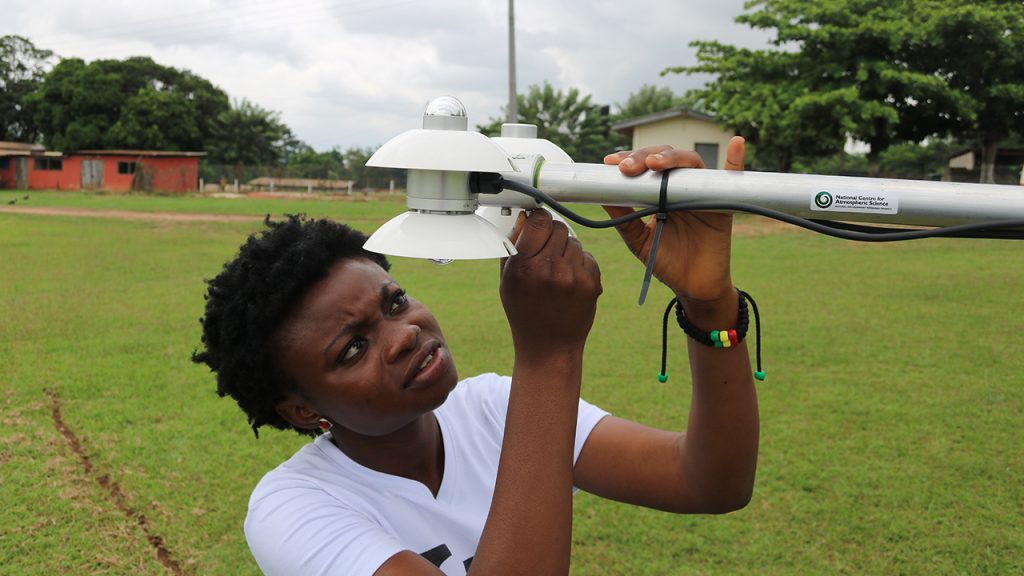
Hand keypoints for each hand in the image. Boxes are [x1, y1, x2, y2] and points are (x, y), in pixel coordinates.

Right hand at [500, 210, 601, 356]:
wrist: (549, 347)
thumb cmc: (524, 312)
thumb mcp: (507, 279)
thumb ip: (512, 245)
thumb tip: (525, 218)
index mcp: (523, 265)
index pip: (539, 220)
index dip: (539, 219)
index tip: (539, 223)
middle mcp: (548, 269)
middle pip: (559, 228)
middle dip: (553, 236)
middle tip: (547, 253)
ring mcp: (572, 276)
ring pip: (575, 242)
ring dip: (567, 251)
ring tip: (557, 272)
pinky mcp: (590, 283)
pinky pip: (588, 257)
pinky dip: (580, 265)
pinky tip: (570, 283)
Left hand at [602, 137, 745, 304]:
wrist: (692, 287)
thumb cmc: (667, 262)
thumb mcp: (638, 240)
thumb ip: (622, 218)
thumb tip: (601, 195)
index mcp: (659, 193)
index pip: (646, 166)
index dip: (630, 159)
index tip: (611, 162)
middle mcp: (680, 188)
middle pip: (666, 158)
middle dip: (644, 157)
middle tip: (627, 167)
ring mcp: (702, 193)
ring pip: (691, 163)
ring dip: (673, 158)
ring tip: (655, 163)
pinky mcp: (722, 205)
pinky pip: (732, 178)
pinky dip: (736, 159)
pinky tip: (737, 144)